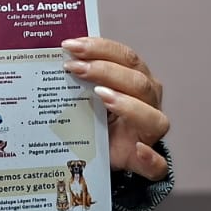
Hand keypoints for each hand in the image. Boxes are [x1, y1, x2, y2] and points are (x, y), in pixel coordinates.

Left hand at [60, 37, 169, 179]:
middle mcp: (149, 101)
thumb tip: (53, 57)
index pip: (125, 56)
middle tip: (75, 67)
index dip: (100, 48)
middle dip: (105, 71)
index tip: (71, 46)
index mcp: (136, 78)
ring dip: (127, 105)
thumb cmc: (94, 117)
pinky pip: (157, 164)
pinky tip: (138, 150)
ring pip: (153, 117)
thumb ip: (79, 77)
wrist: (99, 153)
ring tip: (101, 96)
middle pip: (137, 81)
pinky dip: (150, 157)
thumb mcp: (87, 94)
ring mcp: (151, 131)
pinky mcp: (148, 163)